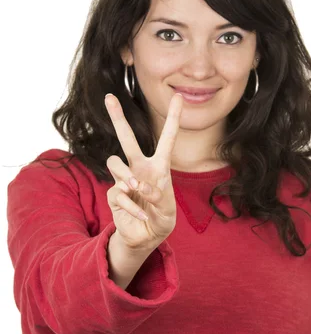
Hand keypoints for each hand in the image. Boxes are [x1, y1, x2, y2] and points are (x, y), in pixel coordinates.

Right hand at [104, 92, 182, 250]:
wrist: (145, 237)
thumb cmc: (161, 219)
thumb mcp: (168, 211)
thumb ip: (158, 197)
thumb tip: (139, 185)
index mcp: (159, 166)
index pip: (167, 138)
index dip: (173, 118)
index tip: (177, 96)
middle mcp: (139, 167)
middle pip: (126, 138)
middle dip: (118, 117)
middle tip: (109, 96)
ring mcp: (124, 179)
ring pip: (114, 161)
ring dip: (126, 174)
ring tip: (136, 187)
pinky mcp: (114, 194)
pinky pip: (118, 193)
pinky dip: (132, 205)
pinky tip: (141, 214)